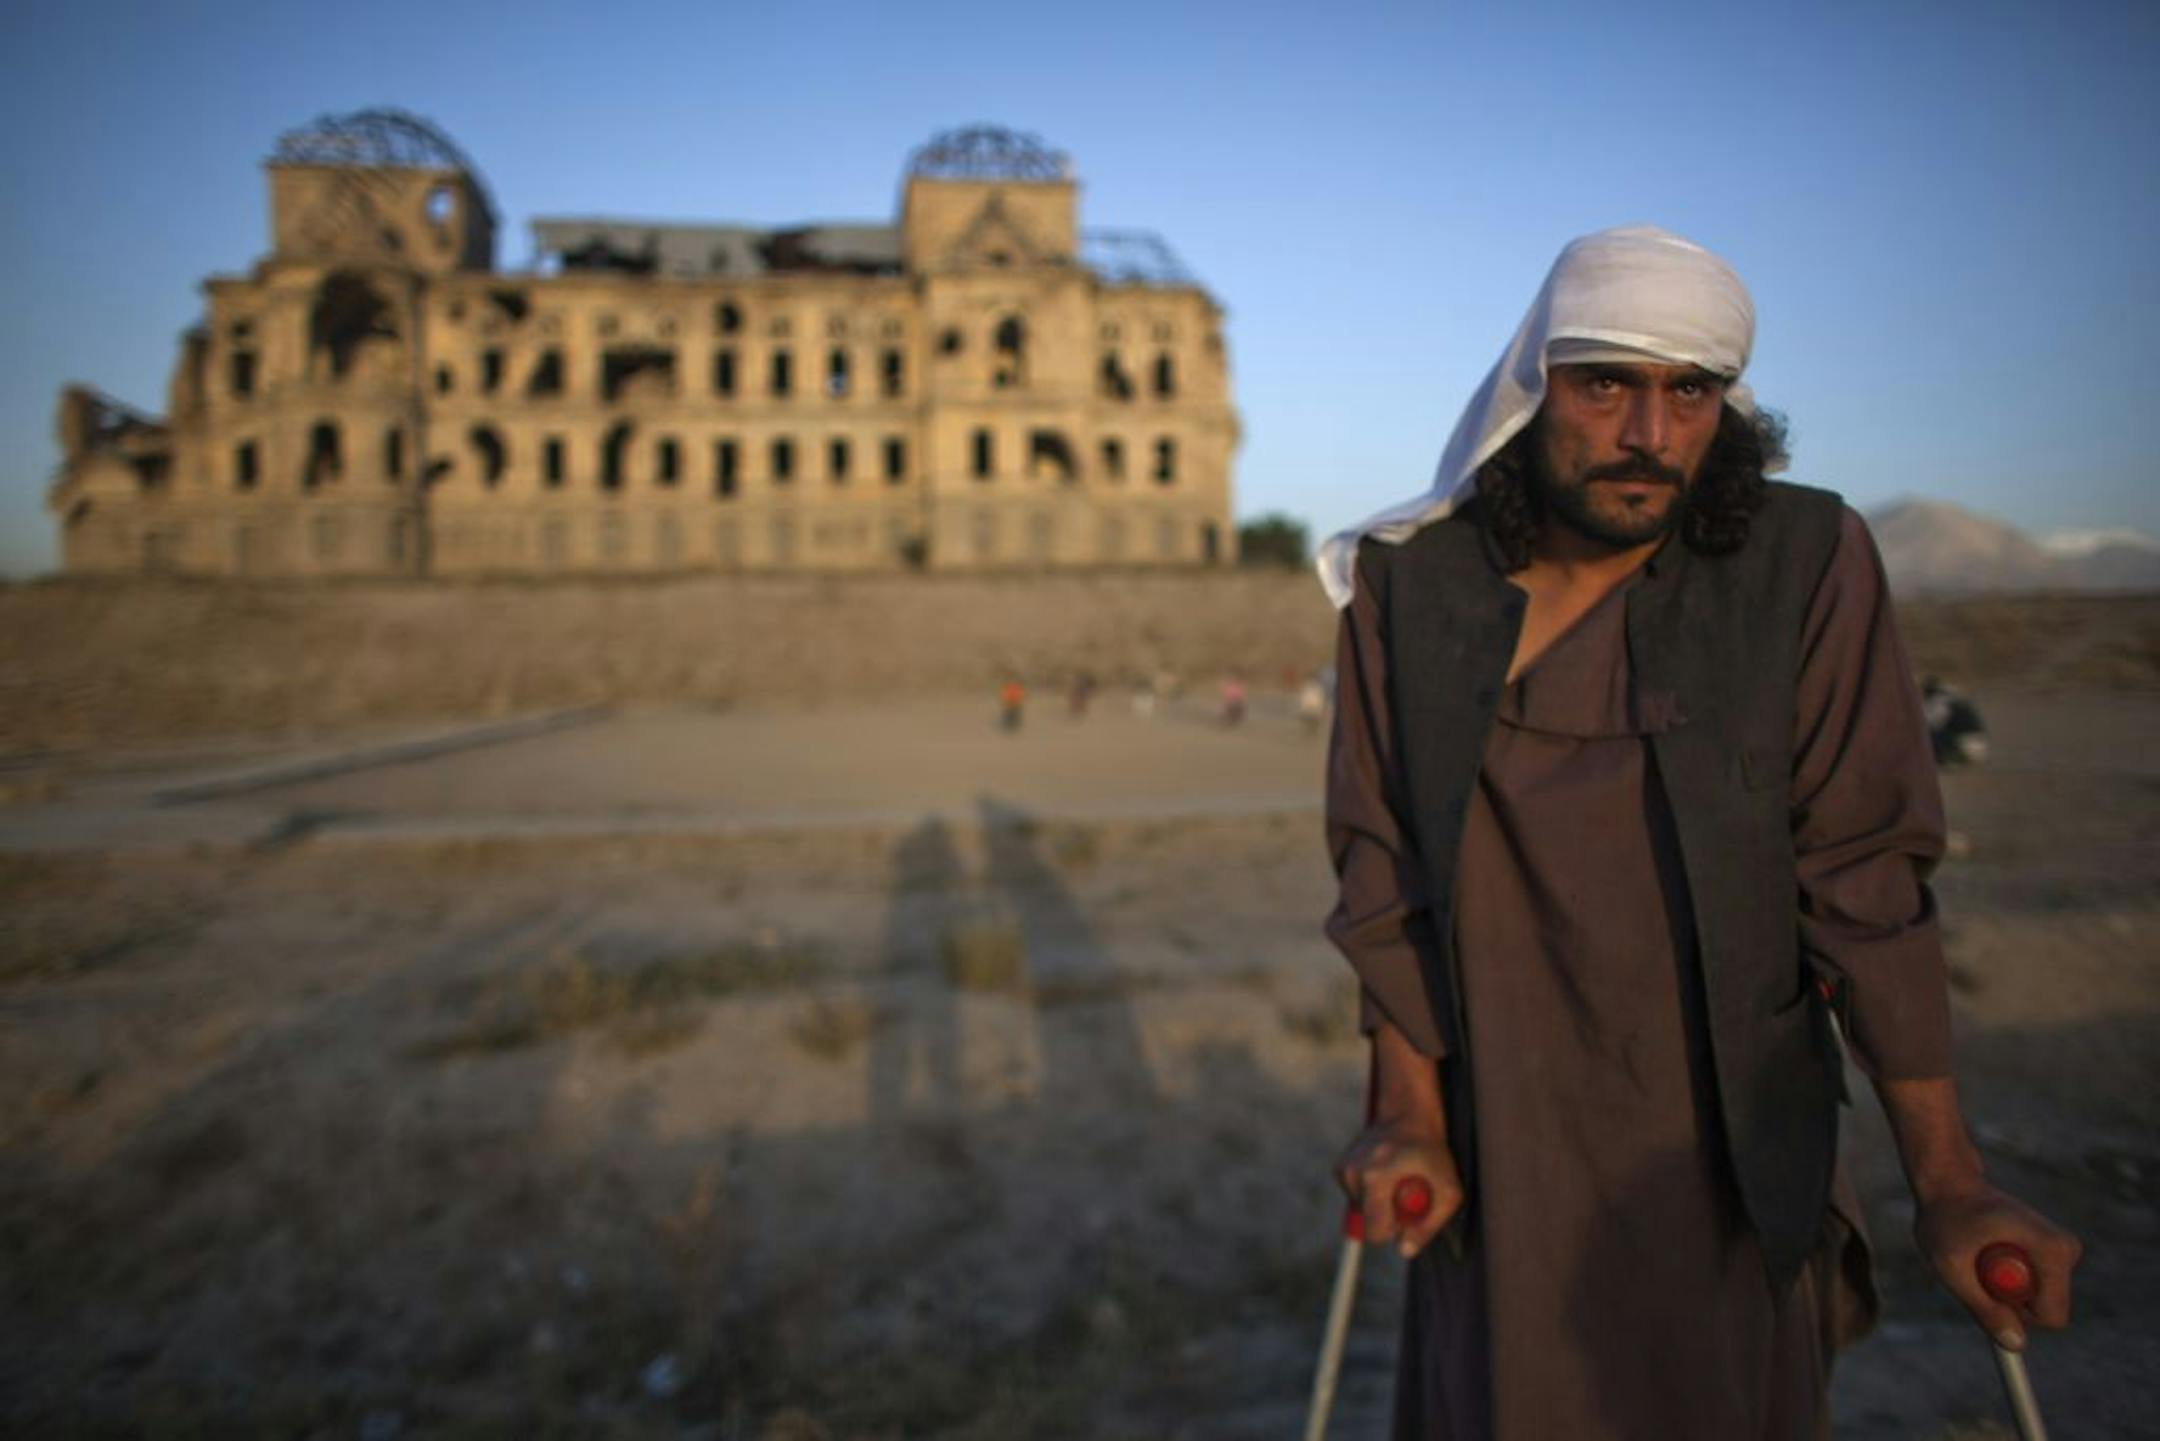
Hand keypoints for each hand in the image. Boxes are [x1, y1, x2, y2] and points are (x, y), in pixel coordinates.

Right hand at [1335, 1117, 1462, 1259]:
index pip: (1375, 1232)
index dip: (1394, 1230)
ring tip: (1396, 1178)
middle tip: (1406, 1191)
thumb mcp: (1448, 1191)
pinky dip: (1370, 1191)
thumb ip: (1429, 1227)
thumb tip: (1404, 1251)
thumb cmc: (1432, 1152)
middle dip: (1387, 1215)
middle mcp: (1353, 1173)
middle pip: (1367, 1221)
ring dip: (1379, 1202)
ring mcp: (1344, 1168)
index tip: (1408, 1212)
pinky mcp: (1340, 1165)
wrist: (1410, 1114)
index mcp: (1375, 1179)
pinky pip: (1356, 1195)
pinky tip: (1384, 1173)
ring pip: (1360, 1208)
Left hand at [1913, 1180, 2081, 1350]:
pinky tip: (1987, 1249)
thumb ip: (1983, 1307)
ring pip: (2037, 1300)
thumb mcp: (1951, 1266)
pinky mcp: (2053, 1251)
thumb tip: (2016, 1345)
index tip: (1981, 1283)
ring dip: (2002, 1288)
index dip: (2013, 1314)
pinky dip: (2005, 1278)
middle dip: (2007, 1300)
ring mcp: (2062, 1249)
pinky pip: (2033, 1288)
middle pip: (2044, 1310)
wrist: (1949, 1183)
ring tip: (1980, 1252)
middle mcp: (2066, 1248)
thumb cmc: (1945, 1219)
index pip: (2050, 1316)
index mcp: (2052, 1249)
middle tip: (1975, 1263)